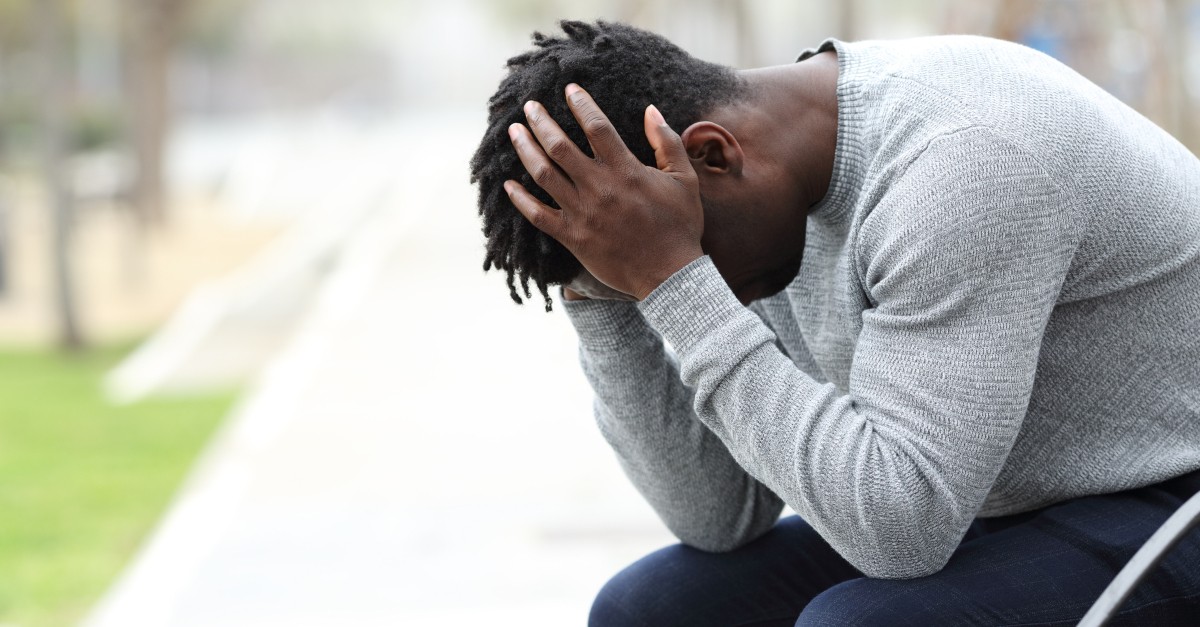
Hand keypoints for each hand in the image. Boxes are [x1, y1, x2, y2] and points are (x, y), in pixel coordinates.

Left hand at [504, 84, 704, 300]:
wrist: (670, 275)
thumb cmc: (680, 226)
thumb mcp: (684, 179)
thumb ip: (667, 142)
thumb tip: (651, 111)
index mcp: (625, 170)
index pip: (596, 127)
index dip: (580, 104)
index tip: (569, 89)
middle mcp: (599, 188)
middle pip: (560, 146)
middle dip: (542, 121)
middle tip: (529, 106)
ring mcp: (582, 213)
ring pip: (543, 174)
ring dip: (525, 150)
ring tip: (515, 132)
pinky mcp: (572, 237)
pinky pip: (538, 215)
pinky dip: (520, 199)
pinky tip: (508, 185)